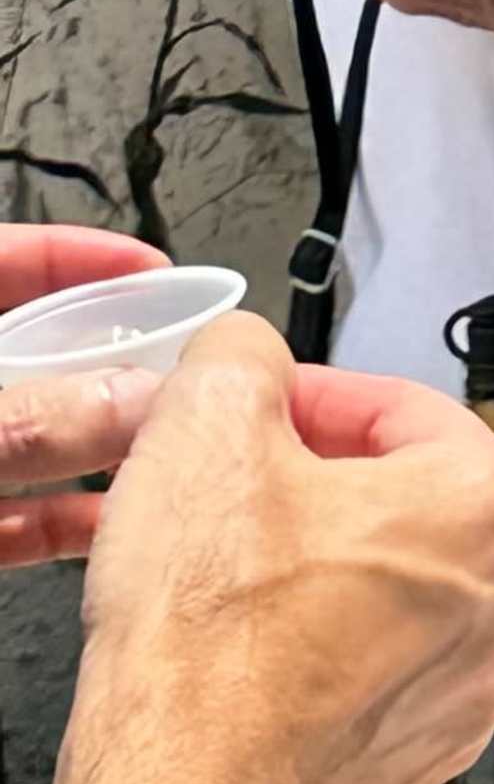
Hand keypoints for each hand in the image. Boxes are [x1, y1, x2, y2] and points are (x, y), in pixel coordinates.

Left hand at [0, 224, 173, 564]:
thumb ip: (31, 422)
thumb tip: (132, 401)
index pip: (4, 262)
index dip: (78, 256)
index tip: (152, 271)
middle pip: (45, 357)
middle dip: (116, 363)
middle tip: (186, 372)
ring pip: (43, 441)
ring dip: (108, 449)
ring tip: (180, 450)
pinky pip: (22, 515)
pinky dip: (73, 520)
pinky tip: (125, 528)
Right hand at [72, 317, 493, 783]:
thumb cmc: (211, 642)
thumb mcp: (206, 425)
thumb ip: (242, 358)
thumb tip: (248, 356)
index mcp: (491, 508)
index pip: (404, 409)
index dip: (311, 399)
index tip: (256, 411)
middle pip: (404, 504)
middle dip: (314, 486)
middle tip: (233, 489)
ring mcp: (466, 699)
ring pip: (386, 596)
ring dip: (313, 573)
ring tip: (228, 575)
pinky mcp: (410, 766)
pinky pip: (366, 680)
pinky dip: (312, 659)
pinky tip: (244, 657)